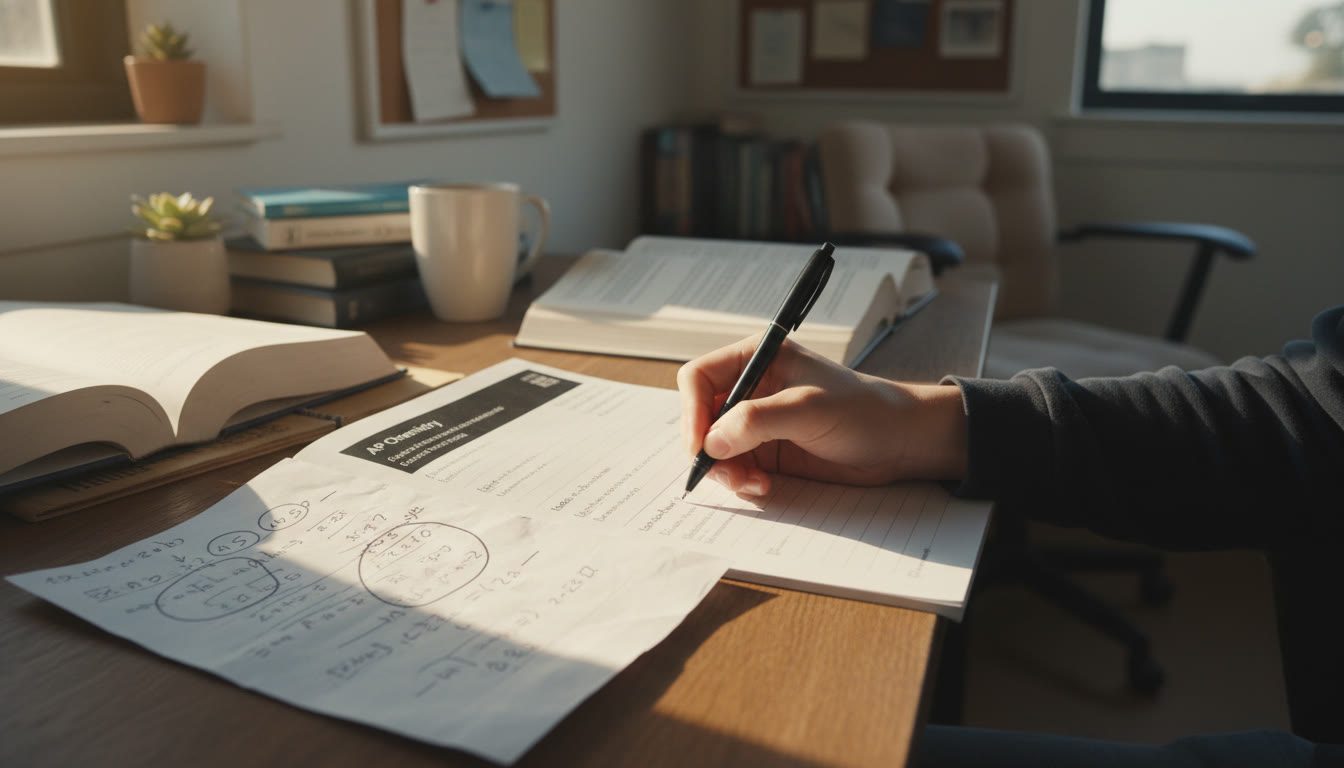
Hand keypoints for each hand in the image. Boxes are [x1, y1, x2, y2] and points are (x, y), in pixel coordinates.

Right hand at [677, 336, 967, 495]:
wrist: (899, 442)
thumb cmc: (862, 411)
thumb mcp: (808, 409)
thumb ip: (757, 421)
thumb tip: (711, 442)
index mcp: (757, 358)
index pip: (699, 378)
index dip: (692, 411)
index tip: (699, 446)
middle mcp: (751, 387)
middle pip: (700, 416)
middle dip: (708, 448)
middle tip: (726, 473)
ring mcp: (757, 421)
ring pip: (714, 447)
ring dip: (724, 470)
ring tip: (751, 484)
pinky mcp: (767, 450)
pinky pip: (734, 467)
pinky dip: (740, 480)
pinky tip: (763, 487)